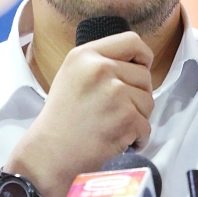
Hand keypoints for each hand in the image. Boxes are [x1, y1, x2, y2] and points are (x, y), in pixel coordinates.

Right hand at [6, 32, 154, 196]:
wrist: (49, 155)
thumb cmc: (61, 119)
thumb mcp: (73, 76)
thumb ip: (101, 63)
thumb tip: (139, 64)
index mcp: (85, 55)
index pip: (132, 41)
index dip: (143, 57)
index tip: (140, 70)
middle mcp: (100, 68)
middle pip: (144, 75)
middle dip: (138, 95)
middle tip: (117, 111)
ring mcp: (115, 92)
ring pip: (148, 101)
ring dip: (138, 118)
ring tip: (113, 126)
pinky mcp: (126, 117)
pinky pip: (146, 126)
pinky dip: (137, 138)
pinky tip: (118, 141)